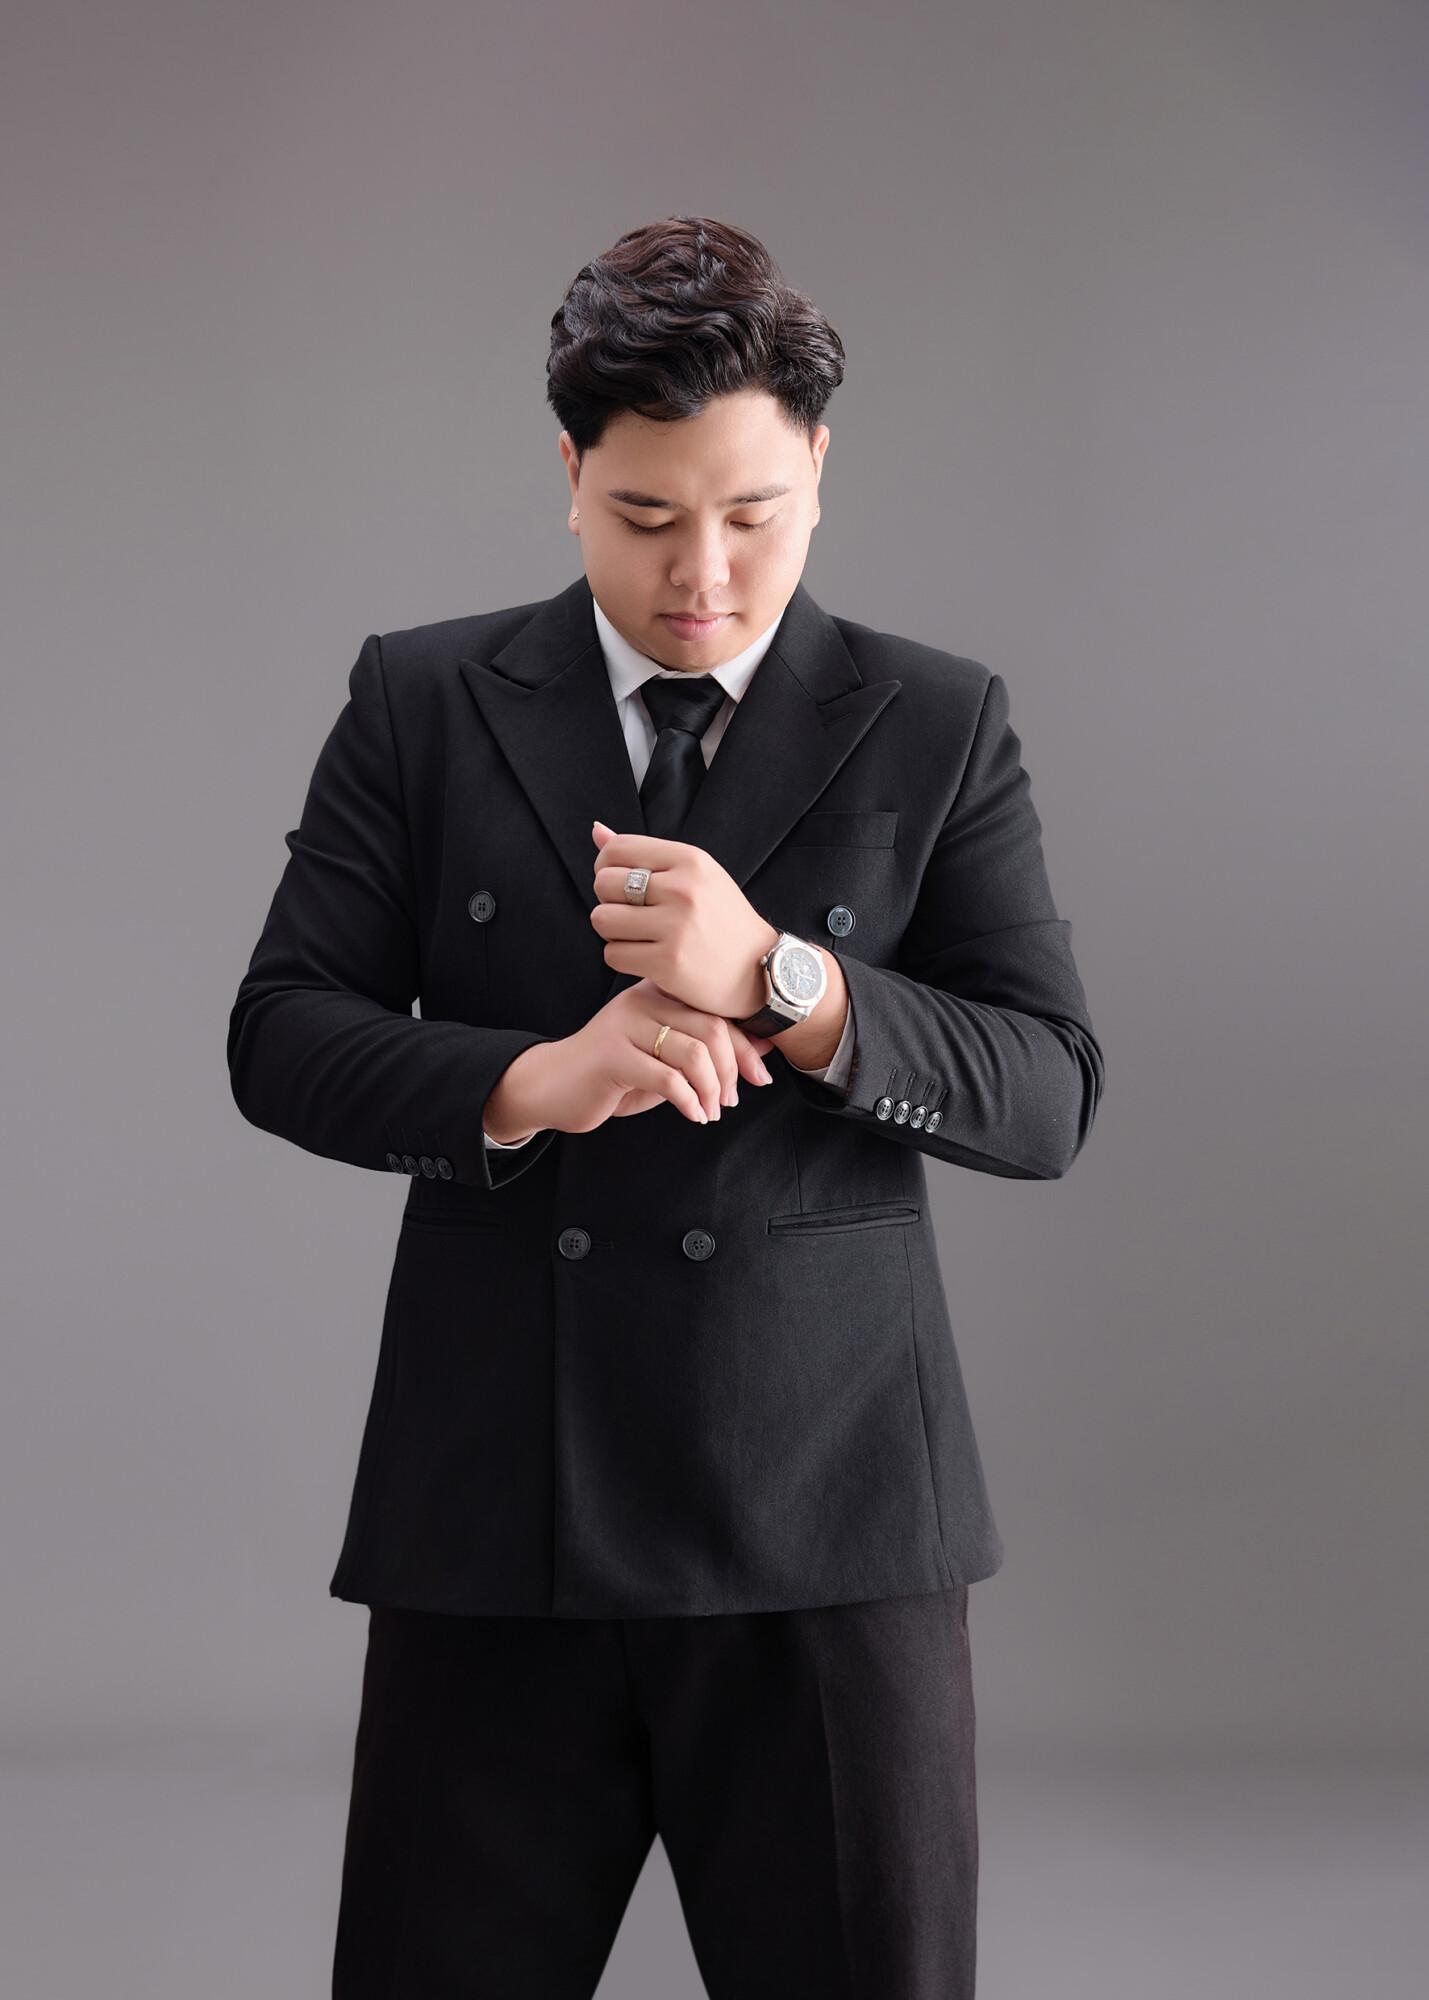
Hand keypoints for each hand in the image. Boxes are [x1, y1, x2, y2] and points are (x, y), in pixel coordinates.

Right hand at [481, 978, 776, 1143]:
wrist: (549, 1086)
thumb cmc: (612, 1074)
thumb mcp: (665, 1060)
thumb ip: (708, 1051)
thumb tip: (765, 1048)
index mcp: (658, 993)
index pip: (717, 1011)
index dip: (746, 1046)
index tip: (759, 1077)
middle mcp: (643, 1001)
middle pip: (711, 1027)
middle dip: (733, 1069)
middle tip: (733, 1099)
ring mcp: (626, 1025)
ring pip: (693, 1053)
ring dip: (711, 1089)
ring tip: (711, 1110)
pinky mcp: (613, 1056)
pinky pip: (667, 1078)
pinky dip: (688, 1101)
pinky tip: (693, 1115)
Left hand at [589, 821, 778, 1019]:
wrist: (758, 969)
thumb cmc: (721, 920)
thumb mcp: (694, 876)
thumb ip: (645, 854)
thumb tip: (596, 831)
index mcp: (690, 860)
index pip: (617, 849)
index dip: (605, 867)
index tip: (618, 886)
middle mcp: (684, 889)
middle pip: (604, 883)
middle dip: (608, 901)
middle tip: (630, 915)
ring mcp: (676, 927)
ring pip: (602, 919)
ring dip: (611, 932)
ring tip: (636, 936)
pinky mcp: (668, 963)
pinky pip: (612, 954)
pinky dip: (622, 958)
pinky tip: (645, 958)